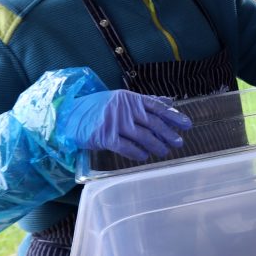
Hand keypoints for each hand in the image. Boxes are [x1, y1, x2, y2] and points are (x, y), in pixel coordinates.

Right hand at [58, 90, 191, 160]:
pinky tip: (145, 156)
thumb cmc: (98, 108)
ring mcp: (114, 123)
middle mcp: (124, 109)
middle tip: (179, 142)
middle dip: (168, 133)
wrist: (69, 116)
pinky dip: (137, 152)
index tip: (187, 124)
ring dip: (156, 145)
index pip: (157, 107)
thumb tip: (169, 102)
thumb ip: (144, 102)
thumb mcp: (121, 100)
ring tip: (165, 151)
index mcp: (130, 98)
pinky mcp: (105, 137)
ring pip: (142, 136)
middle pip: (153, 122)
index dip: (173, 116)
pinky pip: (126, 147)